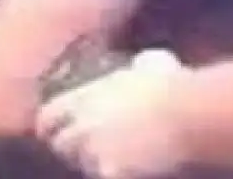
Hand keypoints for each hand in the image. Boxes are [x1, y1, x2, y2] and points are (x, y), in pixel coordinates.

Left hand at [35, 50, 187, 178]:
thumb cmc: (170, 84)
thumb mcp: (148, 63)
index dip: (49, 126)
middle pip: (60, 145)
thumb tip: (144, 64)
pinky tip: (131, 169)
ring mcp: (94, 151)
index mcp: (83, 97)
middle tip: (89, 149)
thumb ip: (135, 67)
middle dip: (72, 148)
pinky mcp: (110, 172)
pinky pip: (105, 176)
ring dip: (94, 162)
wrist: (186, 114)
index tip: (54, 131)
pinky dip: (116, 174)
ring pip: (83, 164)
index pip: (46, 117)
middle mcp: (81, 124)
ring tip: (114, 157)